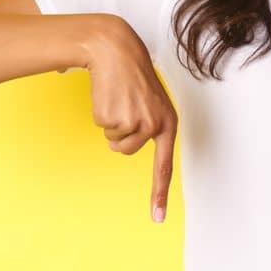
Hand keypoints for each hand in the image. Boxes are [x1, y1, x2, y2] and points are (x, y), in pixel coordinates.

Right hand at [82, 17, 177, 223]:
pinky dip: (101, 114)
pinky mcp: (116, 117)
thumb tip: (128, 146)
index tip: (157, 218)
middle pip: (127, 151)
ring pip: (114, 142)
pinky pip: (102, 127)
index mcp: (168, 124)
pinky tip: (110, 96)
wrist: (118, 52)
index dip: (159, 193)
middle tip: (125, 108)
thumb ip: (149, 126)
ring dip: (111, 124)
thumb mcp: (152, 103)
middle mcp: (155, 126)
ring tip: (119, 101)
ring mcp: (136, 123)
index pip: (164, 166)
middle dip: (120, 133)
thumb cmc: (134, 79)